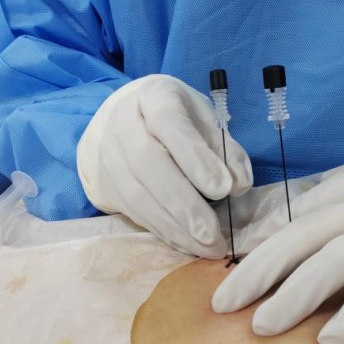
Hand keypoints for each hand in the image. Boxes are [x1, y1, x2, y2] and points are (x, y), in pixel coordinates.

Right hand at [77, 74, 252, 257]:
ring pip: (137, 195)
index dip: (195, 157)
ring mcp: (108, 154)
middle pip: (148, 163)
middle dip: (183, 203)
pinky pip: (133, 212)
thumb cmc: (178, 119)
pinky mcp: (105, 184)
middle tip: (213, 234)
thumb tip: (238, 184)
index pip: (169, 123)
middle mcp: (123, 123)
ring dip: (174, 227)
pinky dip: (163, 231)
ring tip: (206, 247)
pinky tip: (187, 244)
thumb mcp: (206, 120)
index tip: (222, 189)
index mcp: (153, 96)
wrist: (129, 120)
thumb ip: (226, 149)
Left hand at [211, 95, 343, 343]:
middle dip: (260, 271)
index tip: (234, 269)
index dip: (264, 244)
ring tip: (262, 325)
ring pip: (339, 260)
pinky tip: (328, 336)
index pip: (302, 213)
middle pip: (307, 236)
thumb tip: (309, 213)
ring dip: (295, 295)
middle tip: (224, 304)